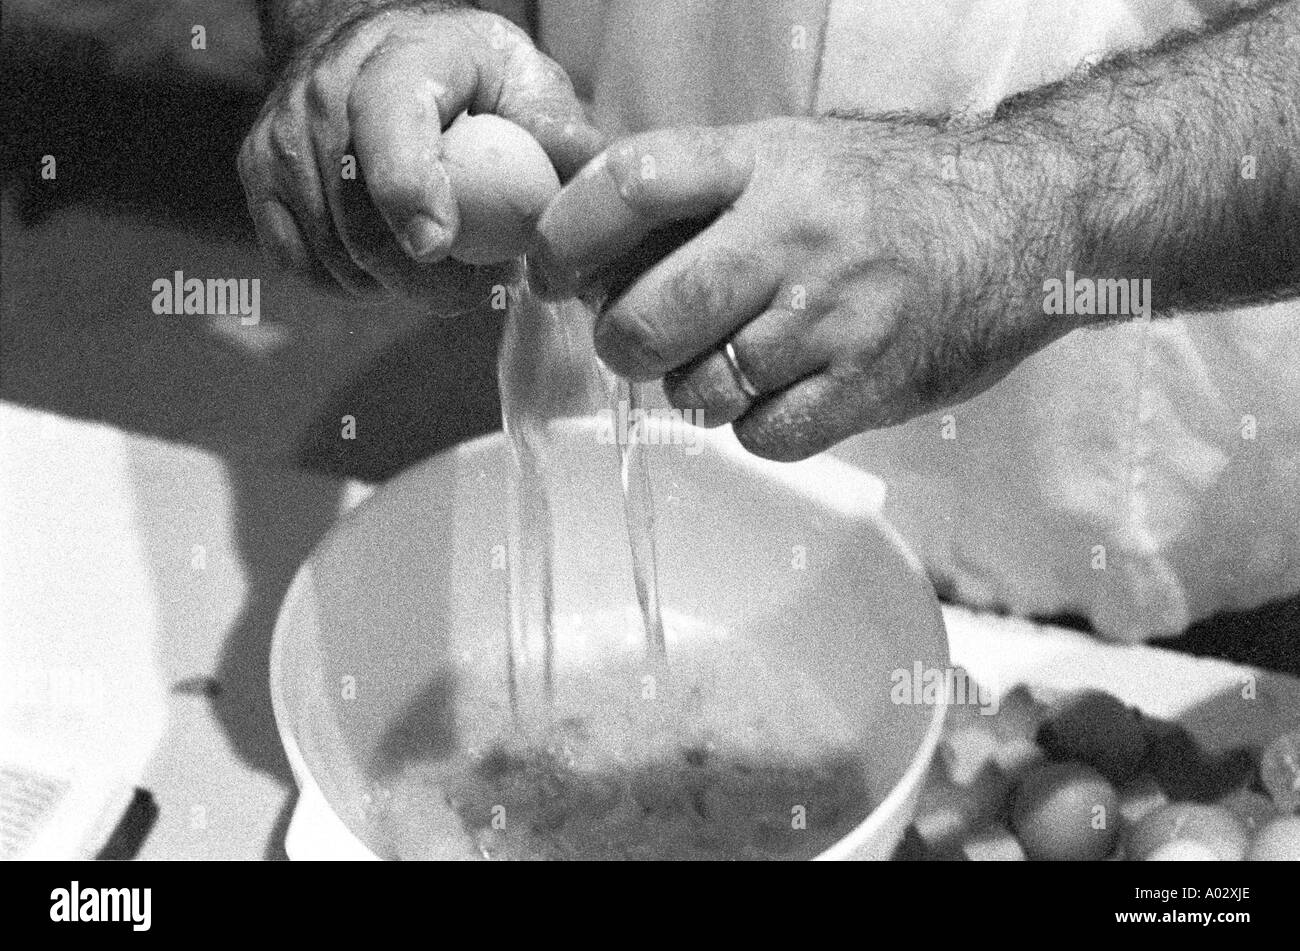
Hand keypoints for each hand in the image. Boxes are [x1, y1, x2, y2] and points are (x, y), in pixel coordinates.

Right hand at [238, 4, 601, 297]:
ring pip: (333, 251)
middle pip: (360, 215)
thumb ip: (556, 127)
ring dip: (394, 286)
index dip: (408, 188)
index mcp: (399, 58)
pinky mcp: (259, 174)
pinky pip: (302, 263)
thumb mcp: (524, 80)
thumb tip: (590, 170)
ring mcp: (283, 135)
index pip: (387, 124)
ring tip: (446, 272)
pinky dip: (352, 285)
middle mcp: (324, 91)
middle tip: (478, 291)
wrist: (380, 51)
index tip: (438, 244)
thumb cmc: (468, 76)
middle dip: (423, 275)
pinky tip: (391, 271)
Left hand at [528, 117, 1092, 459]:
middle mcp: (792, 234)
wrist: (1029, 221)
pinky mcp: (870, 383)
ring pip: (699, 389)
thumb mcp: (792, 156)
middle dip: (621, 343)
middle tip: (638, 340)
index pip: (631, 183)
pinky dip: (758, 426)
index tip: (547, 271)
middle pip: (646, 316)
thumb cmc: (892, 195)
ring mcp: (833, 314)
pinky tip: (788, 390)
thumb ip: (698, 196)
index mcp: (761, 164)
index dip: (565, 235)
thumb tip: (586, 248)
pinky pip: (762, 435)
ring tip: (739, 358)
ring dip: (697, 388)